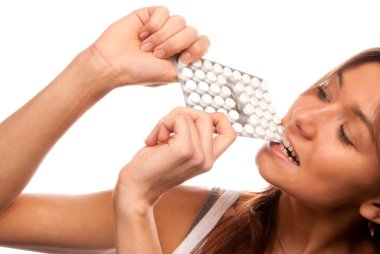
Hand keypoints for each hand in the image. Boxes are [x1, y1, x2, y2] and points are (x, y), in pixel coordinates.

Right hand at [89, 6, 209, 88]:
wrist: (113, 64)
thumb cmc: (139, 73)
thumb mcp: (169, 76)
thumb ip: (189, 68)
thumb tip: (204, 63)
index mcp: (182, 54)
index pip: (202, 43)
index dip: (198, 48)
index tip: (184, 59)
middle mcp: (175, 40)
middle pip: (192, 31)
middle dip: (174, 44)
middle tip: (157, 55)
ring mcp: (163, 27)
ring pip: (179, 21)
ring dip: (161, 36)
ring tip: (146, 47)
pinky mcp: (151, 15)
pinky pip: (164, 12)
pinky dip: (154, 24)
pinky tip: (142, 34)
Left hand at [114, 107, 235, 209]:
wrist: (136, 189)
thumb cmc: (151, 167)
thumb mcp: (178, 150)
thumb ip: (192, 135)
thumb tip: (191, 112)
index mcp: (208, 160)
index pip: (230, 134)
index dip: (218, 120)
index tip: (193, 122)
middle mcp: (207, 159)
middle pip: (207, 117)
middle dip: (183, 115)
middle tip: (164, 129)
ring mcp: (198, 155)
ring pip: (192, 116)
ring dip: (169, 119)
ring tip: (157, 136)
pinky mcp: (184, 150)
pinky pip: (180, 119)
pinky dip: (164, 123)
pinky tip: (154, 139)